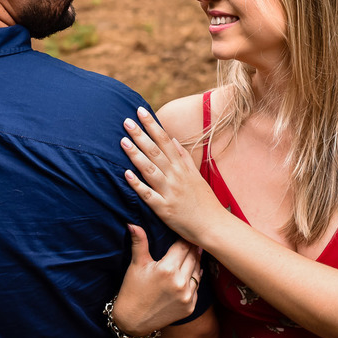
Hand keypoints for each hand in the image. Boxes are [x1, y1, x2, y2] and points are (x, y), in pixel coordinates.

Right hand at [111, 226, 199, 335]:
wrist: (133, 320)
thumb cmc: (132, 290)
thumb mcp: (136, 265)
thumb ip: (139, 242)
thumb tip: (132, 223)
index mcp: (167, 269)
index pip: (182, 246)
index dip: (184, 238)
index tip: (186, 232)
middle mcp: (180, 282)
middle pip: (192, 257)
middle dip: (192, 248)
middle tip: (194, 239)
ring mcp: (187, 296)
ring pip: (198, 270)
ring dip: (197, 261)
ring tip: (196, 252)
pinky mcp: (190, 307)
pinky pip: (197, 287)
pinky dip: (196, 278)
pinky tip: (194, 271)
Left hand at [121, 107, 230, 244]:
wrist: (214, 226)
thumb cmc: (205, 201)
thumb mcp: (196, 175)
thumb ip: (184, 157)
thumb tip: (172, 139)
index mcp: (182, 168)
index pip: (165, 141)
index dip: (152, 125)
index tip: (141, 112)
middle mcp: (176, 177)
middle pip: (156, 152)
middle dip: (140, 135)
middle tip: (126, 121)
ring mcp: (170, 192)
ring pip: (150, 170)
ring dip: (136, 155)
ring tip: (123, 141)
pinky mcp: (164, 209)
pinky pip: (148, 195)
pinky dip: (138, 185)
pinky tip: (126, 174)